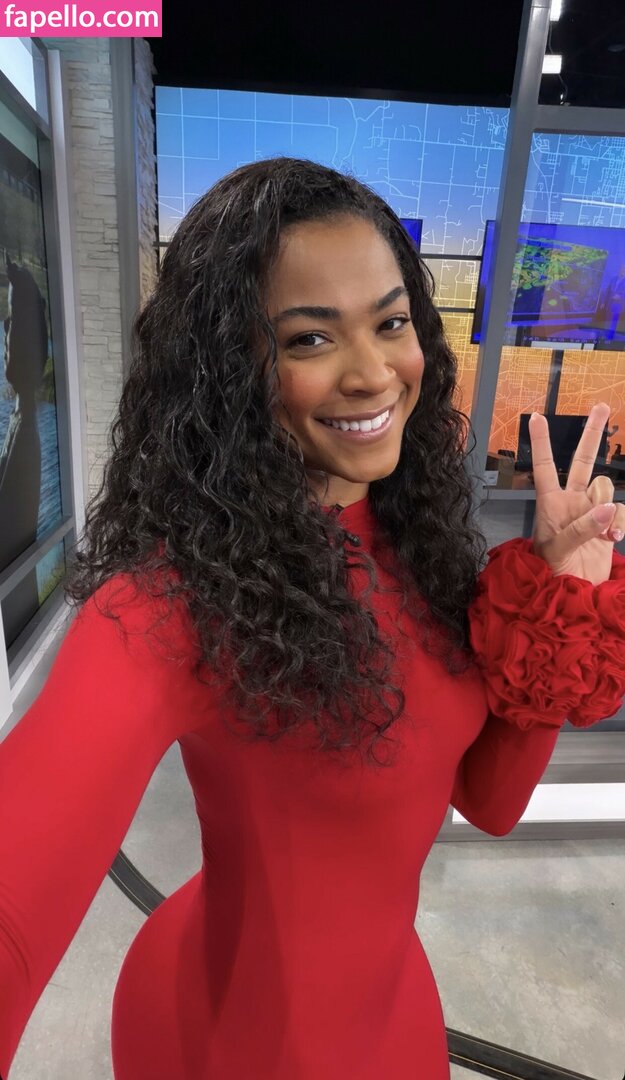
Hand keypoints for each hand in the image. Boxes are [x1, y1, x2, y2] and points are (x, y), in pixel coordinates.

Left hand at [529, 402, 624, 584]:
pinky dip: (620, 523)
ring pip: (606, 487)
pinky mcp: (609, 523)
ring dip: (607, 507)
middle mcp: (572, 501)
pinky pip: (620, 510)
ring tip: (601, 534)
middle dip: (592, 434)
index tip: (536, 416)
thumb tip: (606, 509)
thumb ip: (581, 528)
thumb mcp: (558, 549)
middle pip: (583, 461)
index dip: (541, 442)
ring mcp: (592, 511)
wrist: (573, 592)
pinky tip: (613, 541)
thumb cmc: (553, 570)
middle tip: (601, 406)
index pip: (545, 467)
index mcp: (550, 503)